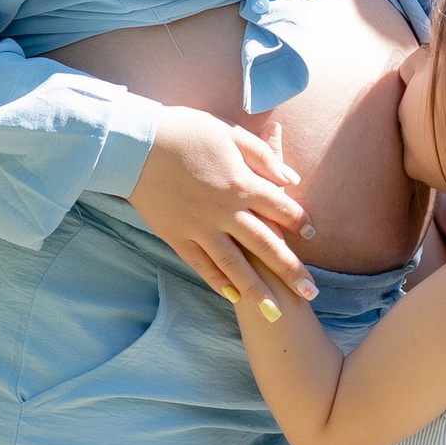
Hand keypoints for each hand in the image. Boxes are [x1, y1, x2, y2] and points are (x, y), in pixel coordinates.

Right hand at [127, 104, 314, 305]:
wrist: (134, 145)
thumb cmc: (184, 131)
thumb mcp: (228, 134)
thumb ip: (262, 156)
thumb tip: (291, 180)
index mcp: (240, 183)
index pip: (280, 208)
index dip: (298, 221)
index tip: (311, 235)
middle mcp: (224, 212)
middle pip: (265, 244)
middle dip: (289, 270)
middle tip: (310, 293)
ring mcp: (199, 228)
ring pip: (234, 265)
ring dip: (257, 290)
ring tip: (275, 313)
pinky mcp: (176, 237)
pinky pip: (201, 265)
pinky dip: (217, 282)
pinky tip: (231, 296)